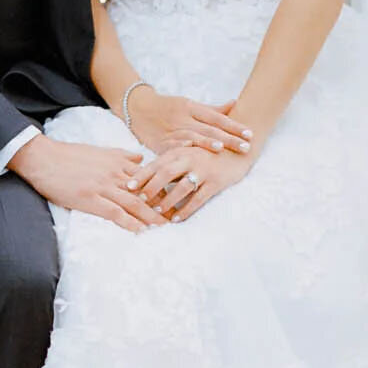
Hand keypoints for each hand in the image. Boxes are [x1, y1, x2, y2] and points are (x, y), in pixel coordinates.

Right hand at [10, 136, 166, 232]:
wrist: (44, 158)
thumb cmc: (68, 155)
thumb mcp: (99, 150)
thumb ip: (121, 155)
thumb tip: (139, 157)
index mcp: (117, 161)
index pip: (148, 175)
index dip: (163, 187)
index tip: (176, 197)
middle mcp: (115, 173)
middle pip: (145, 191)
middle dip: (162, 205)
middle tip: (176, 216)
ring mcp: (103, 186)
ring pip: (134, 203)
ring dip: (151, 216)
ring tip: (165, 227)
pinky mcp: (90, 198)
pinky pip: (114, 212)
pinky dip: (129, 222)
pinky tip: (140, 231)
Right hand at [126, 86, 252, 157]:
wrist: (138, 109)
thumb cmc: (169, 107)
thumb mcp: (190, 105)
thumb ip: (212, 109)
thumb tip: (235, 104)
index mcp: (192, 108)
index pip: (217, 117)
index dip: (234, 126)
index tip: (250, 134)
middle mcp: (184, 118)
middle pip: (209, 129)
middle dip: (228, 139)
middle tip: (245, 146)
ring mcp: (172, 130)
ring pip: (192, 137)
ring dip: (207, 144)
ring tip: (221, 150)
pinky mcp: (161, 142)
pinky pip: (173, 147)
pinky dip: (182, 150)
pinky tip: (192, 156)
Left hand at [131, 141, 255, 222]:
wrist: (239, 148)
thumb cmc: (208, 153)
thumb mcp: (188, 152)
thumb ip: (171, 162)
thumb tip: (147, 177)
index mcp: (180, 151)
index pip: (156, 163)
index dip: (142, 175)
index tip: (128, 187)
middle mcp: (190, 158)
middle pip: (166, 173)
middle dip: (152, 187)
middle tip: (140, 200)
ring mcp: (204, 170)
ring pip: (182, 186)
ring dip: (168, 200)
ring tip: (157, 212)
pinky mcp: (216, 182)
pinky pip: (199, 197)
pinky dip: (187, 209)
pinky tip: (177, 218)